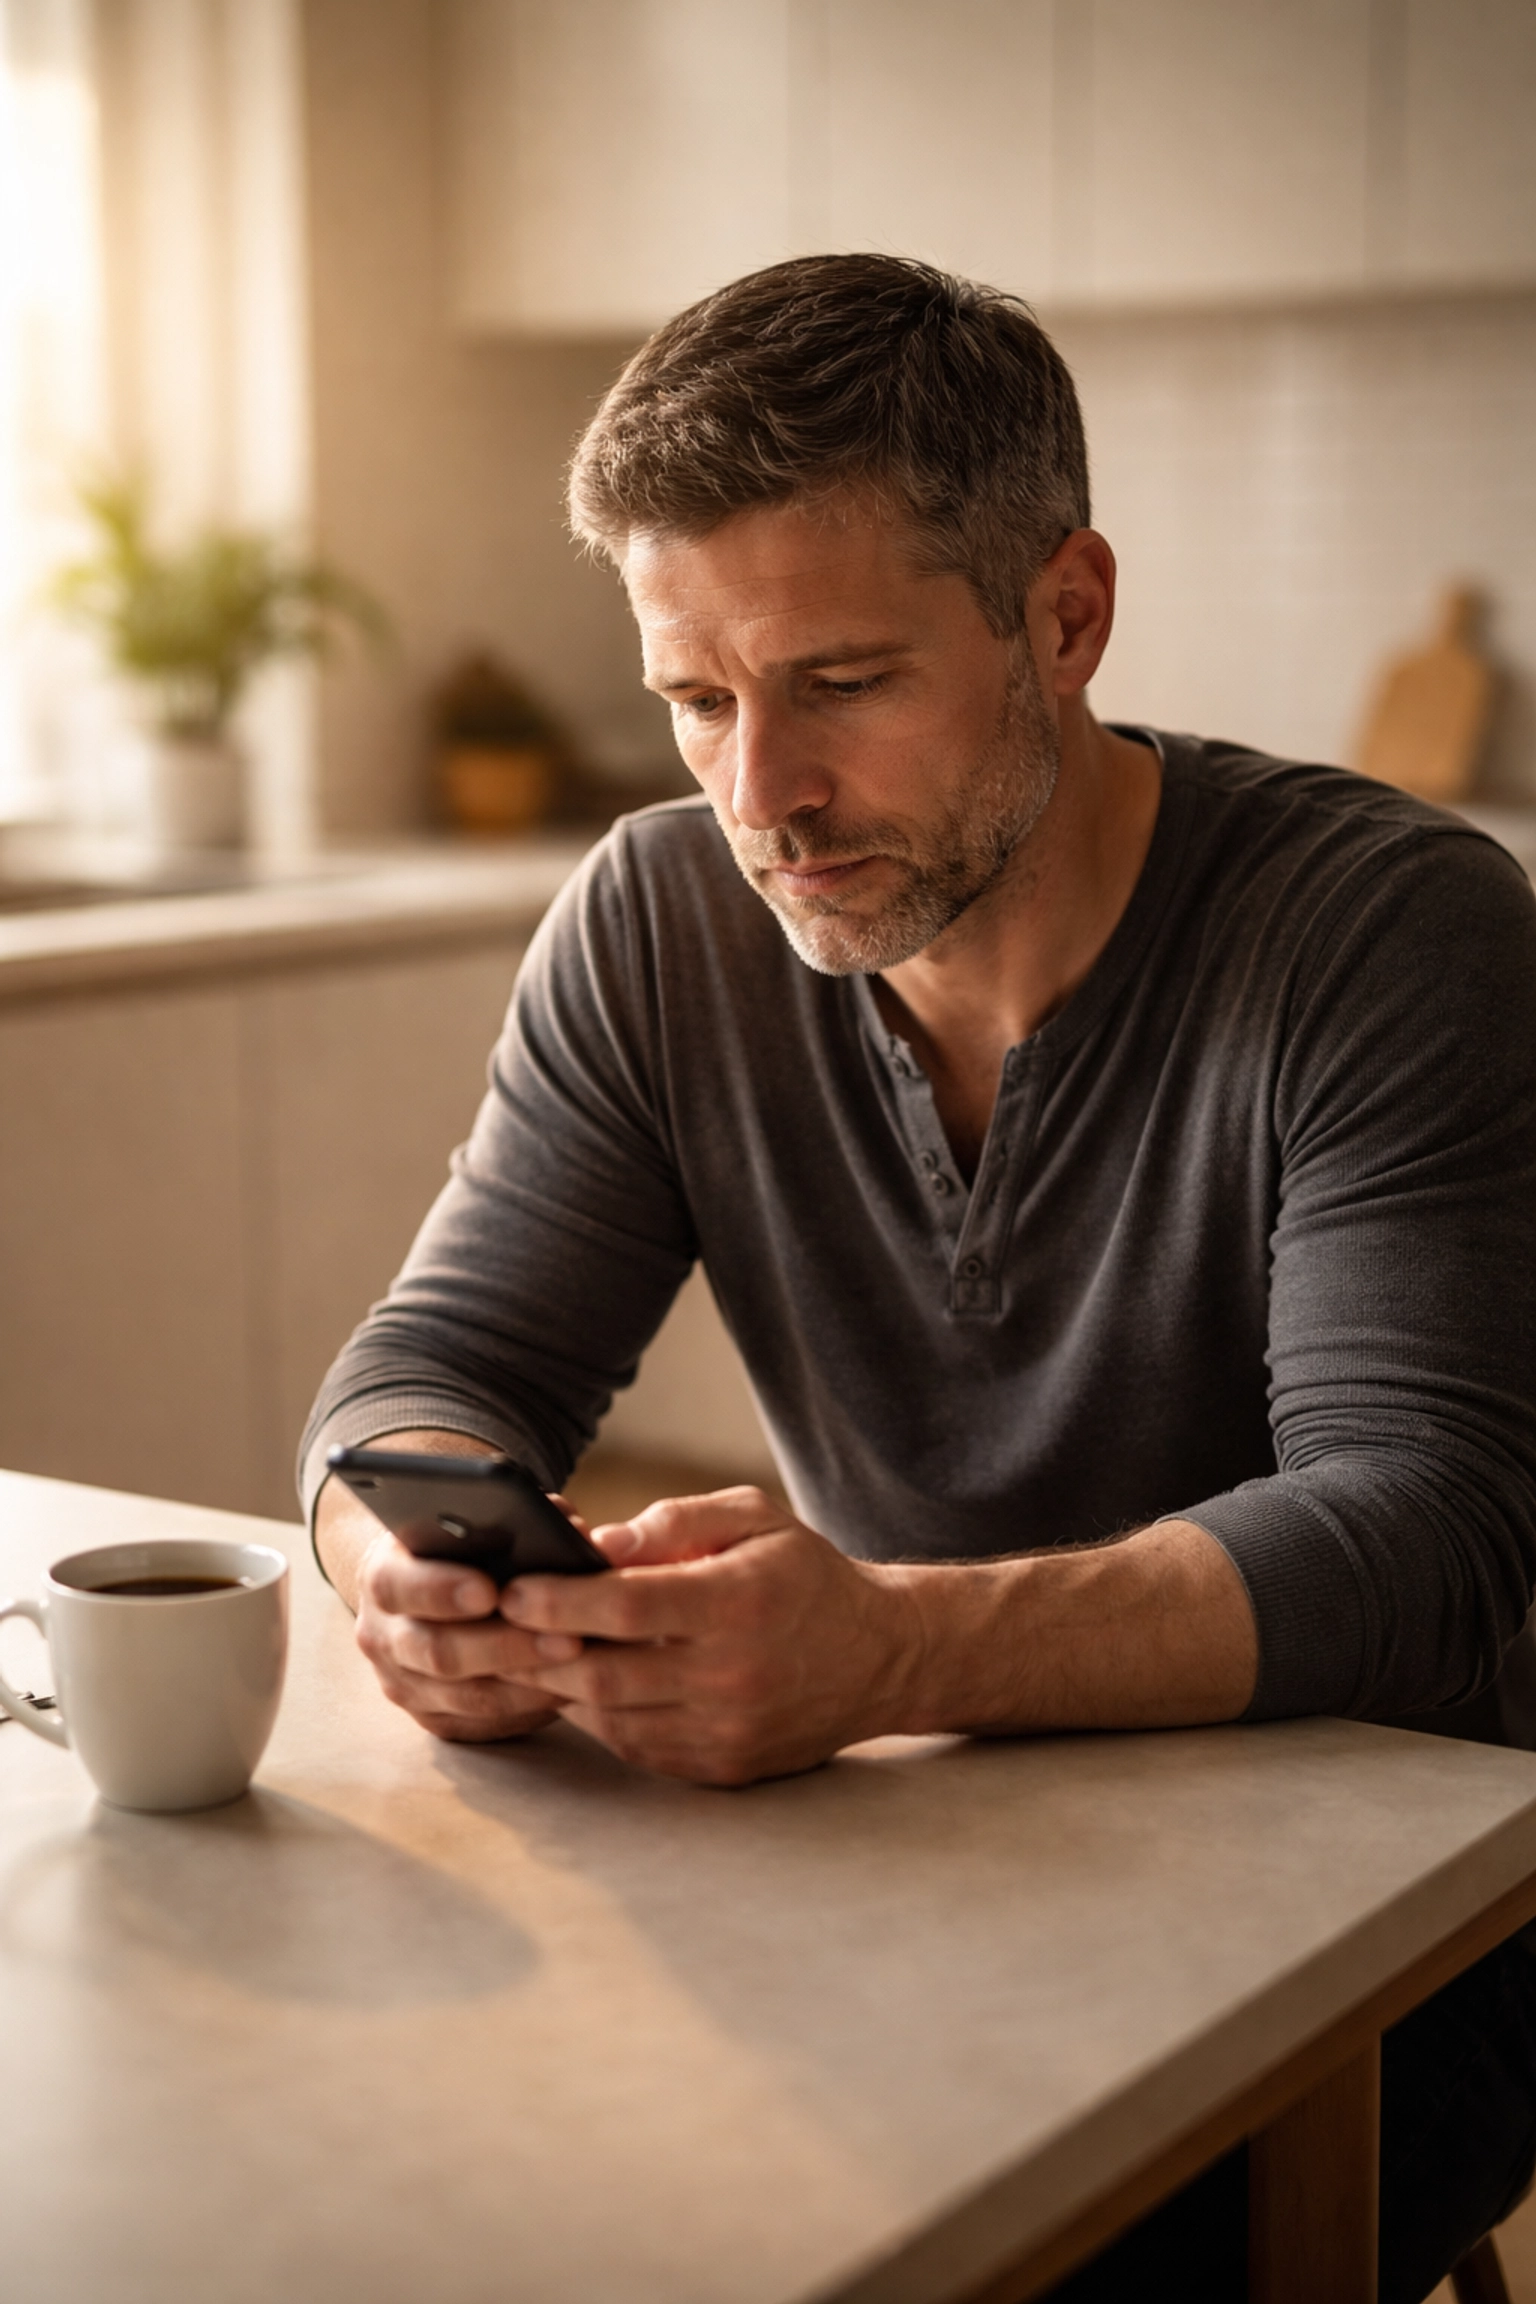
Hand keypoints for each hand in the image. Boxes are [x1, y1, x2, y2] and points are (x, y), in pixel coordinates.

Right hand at [315, 1429, 580, 1743]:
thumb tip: (572, 1532)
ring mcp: (403, 1684)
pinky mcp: (432, 1719)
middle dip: (507, 1646)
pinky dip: (528, 1709)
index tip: (490, 1590)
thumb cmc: (465, 1546)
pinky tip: (569, 1690)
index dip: (442, 1590)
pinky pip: (483, 1724)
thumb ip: (521, 1518)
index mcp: (384, 1574)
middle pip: (438, 1651)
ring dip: (528, 1685)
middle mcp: (382, 1635)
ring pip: (466, 1697)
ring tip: (583, 1667)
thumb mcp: (479, 1520)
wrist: (425, 1589)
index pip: (400, 1585)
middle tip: (569, 1639)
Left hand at [500, 1486, 925, 1785]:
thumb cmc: (802, 1575)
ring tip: (528, 1653)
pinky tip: (584, 1684)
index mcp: (736, 1603)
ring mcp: (726, 1732)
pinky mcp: (722, 1769)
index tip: (512, 1588)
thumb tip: (598, 1544)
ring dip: (562, 1686)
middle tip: (495, 1626)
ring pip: (610, 1716)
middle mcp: (730, 1676)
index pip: (626, 1607)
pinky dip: (600, 1716)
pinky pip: (636, 1746)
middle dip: (539, 1650)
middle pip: (604, 1671)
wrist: (878, 1658)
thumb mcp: (753, 1517)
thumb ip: (675, 1522)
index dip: (559, 1600)